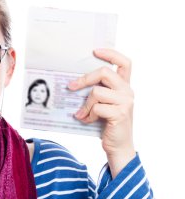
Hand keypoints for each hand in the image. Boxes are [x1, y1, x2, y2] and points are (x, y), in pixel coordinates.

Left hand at [68, 48, 135, 177]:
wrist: (118, 147)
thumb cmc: (108, 123)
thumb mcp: (104, 103)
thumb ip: (98, 90)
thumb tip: (74, 81)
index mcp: (124, 86)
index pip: (124, 62)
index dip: (110, 54)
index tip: (95, 51)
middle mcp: (127, 91)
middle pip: (104, 72)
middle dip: (84, 79)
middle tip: (71, 86)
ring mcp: (125, 102)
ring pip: (97, 91)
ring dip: (85, 104)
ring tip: (82, 114)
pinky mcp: (119, 113)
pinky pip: (96, 107)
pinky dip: (88, 115)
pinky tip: (87, 120)